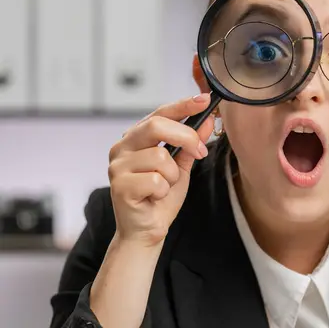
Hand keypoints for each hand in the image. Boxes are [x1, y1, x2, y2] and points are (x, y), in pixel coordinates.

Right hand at [107, 94, 213, 246]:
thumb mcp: (182, 166)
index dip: (183, 105)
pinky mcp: (119, 186)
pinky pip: (155, 180)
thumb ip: (191, 143)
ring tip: (164, 186)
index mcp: (136, 138)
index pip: (160, 113)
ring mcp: (117, 166)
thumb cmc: (160, 197)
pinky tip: (154, 197)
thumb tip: (208, 120)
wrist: (147, 230)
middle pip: (157, 126)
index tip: (205, 100)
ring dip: (172, 175)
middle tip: (199, 152)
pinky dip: (163, 190)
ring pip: (160, 157)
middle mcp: (122, 147)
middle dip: (185, 137)